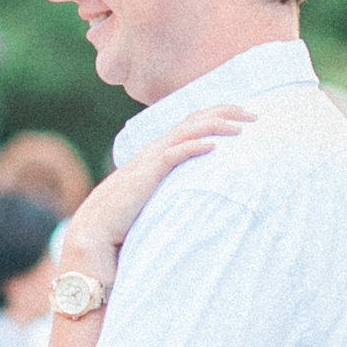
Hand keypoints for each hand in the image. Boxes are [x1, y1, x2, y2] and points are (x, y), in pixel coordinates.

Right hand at [60, 106, 253, 275]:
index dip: (216, 116)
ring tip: (240, 128)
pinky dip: (193, 147)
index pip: (190, 125)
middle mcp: (153, 151)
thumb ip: (173, 194)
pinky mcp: (144, 176)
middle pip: (193, 119)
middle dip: (224, 112)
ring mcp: (148, 161)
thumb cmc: (122, 224)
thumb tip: (199, 200)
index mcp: (156, 155)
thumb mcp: (154, 202)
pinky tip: (213, 148)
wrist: (93, 235)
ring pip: (186, 131)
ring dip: (215, 125)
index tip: (241, 118)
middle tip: (253, 114)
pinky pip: (172, 155)